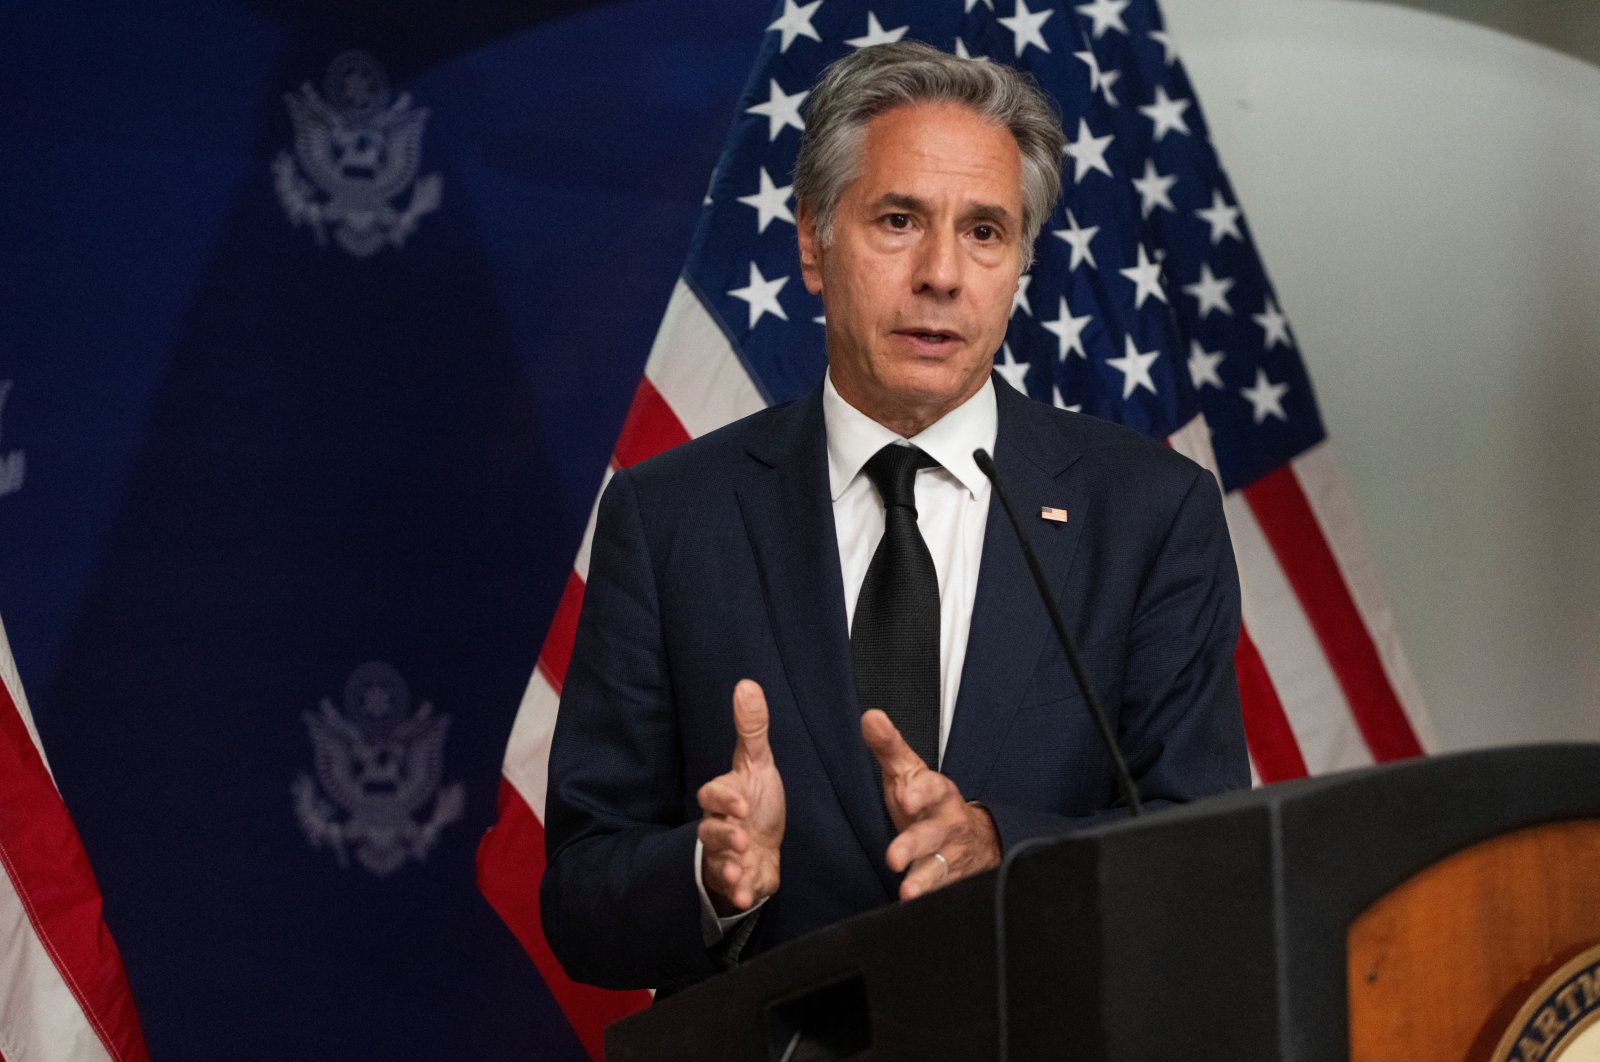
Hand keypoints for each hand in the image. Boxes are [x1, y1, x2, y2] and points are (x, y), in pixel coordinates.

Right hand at [697, 680, 785, 914]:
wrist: (765, 849)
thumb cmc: (759, 803)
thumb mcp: (758, 764)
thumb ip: (752, 729)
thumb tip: (747, 683)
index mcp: (723, 798)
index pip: (712, 795)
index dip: (724, 800)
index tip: (741, 805)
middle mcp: (719, 828)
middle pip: (710, 832)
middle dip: (724, 837)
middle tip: (743, 839)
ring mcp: (726, 857)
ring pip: (718, 862)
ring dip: (729, 867)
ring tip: (741, 871)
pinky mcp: (737, 882)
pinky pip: (732, 890)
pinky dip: (738, 893)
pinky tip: (747, 895)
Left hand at [861, 709, 999, 900]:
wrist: (974, 837)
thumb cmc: (929, 801)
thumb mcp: (909, 771)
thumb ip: (888, 746)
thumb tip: (870, 717)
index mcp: (937, 793)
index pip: (932, 789)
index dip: (921, 793)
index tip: (907, 796)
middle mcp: (946, 825)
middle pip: (933, 834)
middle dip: (915, 844)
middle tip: (894, 856)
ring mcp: (949, 856)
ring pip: (939, 869)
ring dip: (923, 881)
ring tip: (907, 893)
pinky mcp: (949, 882)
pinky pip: (942, 893)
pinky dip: (931, 900)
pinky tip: (913, 909)